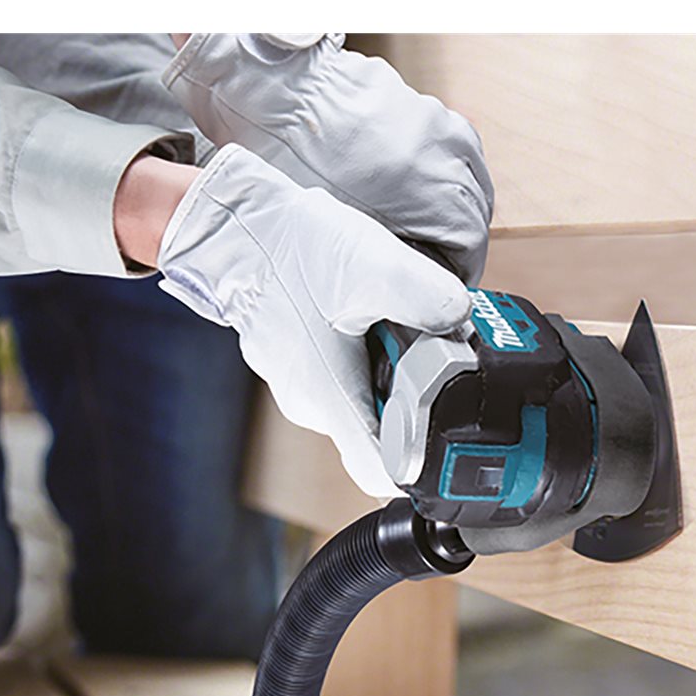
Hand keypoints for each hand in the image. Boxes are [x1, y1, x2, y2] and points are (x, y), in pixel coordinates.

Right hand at [156, 144, 471, 496]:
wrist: (233, 225)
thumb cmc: (289, 249)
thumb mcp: (374, 265)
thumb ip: (428, 296)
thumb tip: (462, 319)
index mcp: (329, 398)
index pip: (383, 469)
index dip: (424, 460)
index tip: (451, 428)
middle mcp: (313, 403)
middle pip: (383, 428)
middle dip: (417, 396)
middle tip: (434, 352)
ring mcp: (301, 383)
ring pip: (365, 395)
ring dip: (393, 367)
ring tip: (398, 321)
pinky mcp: (299, 360)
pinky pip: (345, 370)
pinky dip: (368, 349)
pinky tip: (372, 311)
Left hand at [162, 33, 493, 282]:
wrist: (270, 90)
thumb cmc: (290, 155)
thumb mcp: (340, 224)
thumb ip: (391, 249)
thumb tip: (415, 270)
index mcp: (426, 184)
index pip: (472, 237)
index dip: (464, 267)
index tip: (452, 280)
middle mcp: (441, 147)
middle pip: (478, 204)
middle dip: (466, 236)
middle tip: (446, 259)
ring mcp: (435, 118)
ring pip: (473, 170)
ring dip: (463, 201)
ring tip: (439, 222)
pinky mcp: (420, 102)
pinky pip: (453, 142)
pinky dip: (450, 168)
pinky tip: (425, 180)